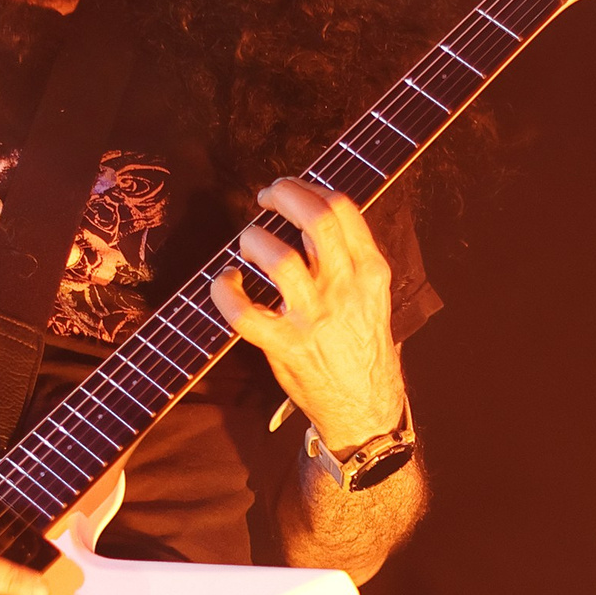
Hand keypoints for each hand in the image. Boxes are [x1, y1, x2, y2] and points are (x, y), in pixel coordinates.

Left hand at [212, 177, 406, 451]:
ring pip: (278, 258)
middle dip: (284, 195)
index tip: (289, 192)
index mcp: (370, 272)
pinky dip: (224, 292)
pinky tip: (225, 285)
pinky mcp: (287, 346)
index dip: (308, 187)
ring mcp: (315, 317)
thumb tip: (306, 222)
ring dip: (254, 241)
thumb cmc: (361, 347)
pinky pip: (244, 313)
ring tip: (248, 246)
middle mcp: (345, 288)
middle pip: (315, 218)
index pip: (342, 208)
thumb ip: (345, 259)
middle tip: (266, 199)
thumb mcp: (371, 297)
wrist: (367, 407)